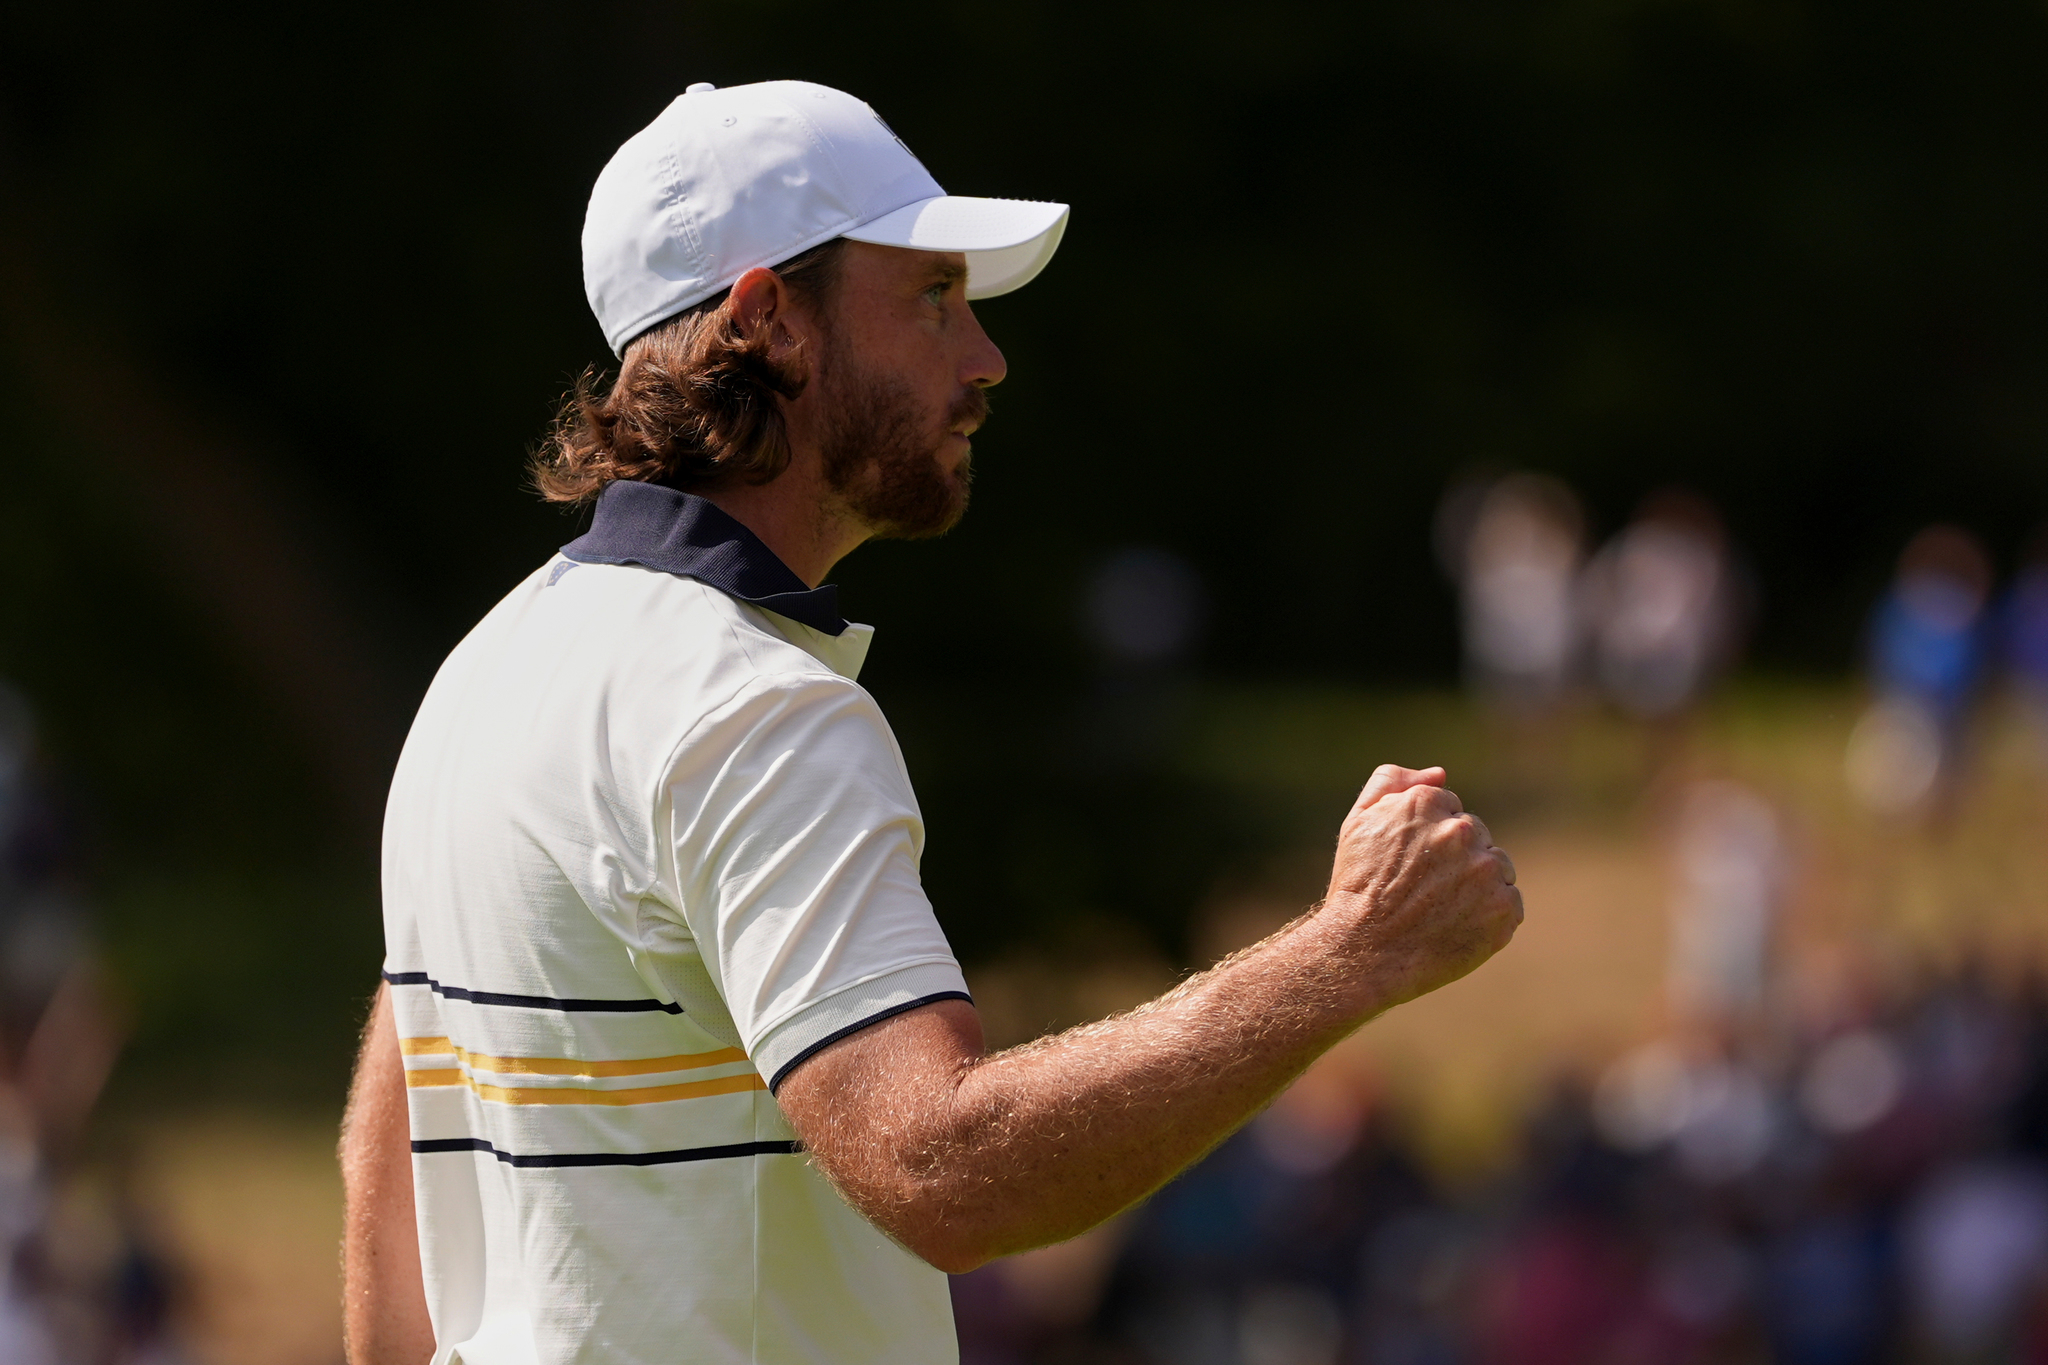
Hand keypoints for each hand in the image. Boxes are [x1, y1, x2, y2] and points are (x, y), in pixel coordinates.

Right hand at [1320, 765, 1522, 1012]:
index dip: (1429, 841)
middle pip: (1477, 838)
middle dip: (1456, 861)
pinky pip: (1510, 904)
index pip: (1451, 811)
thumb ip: (1392, 782)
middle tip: (1423, 892)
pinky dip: (1491, 917)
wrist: (1361, 952)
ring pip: (1497, 868)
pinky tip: (1458, 928)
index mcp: (1428, 803)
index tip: (1411, 866)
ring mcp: (1485, 870)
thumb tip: (1440, 774)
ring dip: (1478, 886)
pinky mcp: (1503, 908)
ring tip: (1440, 912)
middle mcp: (1461, 831)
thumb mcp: (1359, 822)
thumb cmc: (1357, 888)